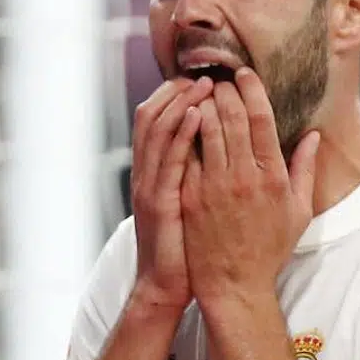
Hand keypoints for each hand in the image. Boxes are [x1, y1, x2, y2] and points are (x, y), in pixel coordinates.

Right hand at [130, 76, 214, 309]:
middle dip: (177, 91)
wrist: (166, 286)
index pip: (156, 119)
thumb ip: (194, 172)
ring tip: (204, 84)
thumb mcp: (187, 202)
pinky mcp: (159, 201)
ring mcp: (149, 185)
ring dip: (180, 103)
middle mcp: (146, 173)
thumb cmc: (185, 248)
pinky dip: (181, 133)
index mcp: (154, 172)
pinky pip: (168, 160)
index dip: (175, 95)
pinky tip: (197, 115)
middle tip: (204, 73)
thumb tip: (213, 145)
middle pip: (152, 115)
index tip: (201, 78)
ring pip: (156, 131)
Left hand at [181, 69, 320, 304]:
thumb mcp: (298, 212)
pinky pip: (186, 152)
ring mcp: (214, 185)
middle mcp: (244, 176)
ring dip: (203, 103)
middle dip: (224, 89)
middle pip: (232, 116)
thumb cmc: (269, 249)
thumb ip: (304, 169)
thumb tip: (312, 135)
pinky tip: (183, 118)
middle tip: (218, 76)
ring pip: (206, 128)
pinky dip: (184, 130)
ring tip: (200, 90)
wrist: (234, 284)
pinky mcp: (190, 195)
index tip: (243, 73)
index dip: (251, 89)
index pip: (261, 118)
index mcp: (273, 176)